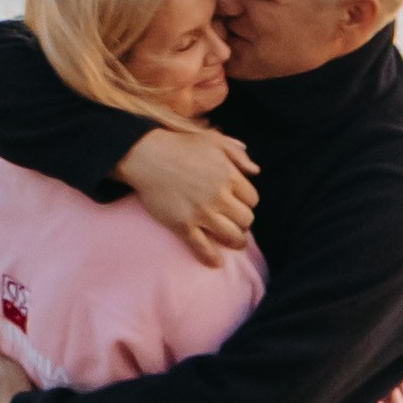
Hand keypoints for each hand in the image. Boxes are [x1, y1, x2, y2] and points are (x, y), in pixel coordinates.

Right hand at [116, 123, 258, 267]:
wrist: (146, 156)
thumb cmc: (180, 146)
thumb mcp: (213, 140)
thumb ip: (237, 154)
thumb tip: (256, 171)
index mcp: (228, 175)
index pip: (252, 199)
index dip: (248, 203)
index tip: (241, 204)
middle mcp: (218, 196)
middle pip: (245, 219)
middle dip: (244, 222)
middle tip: (238, 223)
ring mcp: (200, 212)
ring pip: (231, 236)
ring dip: (236, 241)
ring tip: (235, 242)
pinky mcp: (182, 225)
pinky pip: (202, 247)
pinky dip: (211, 257)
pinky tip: (216, 262)